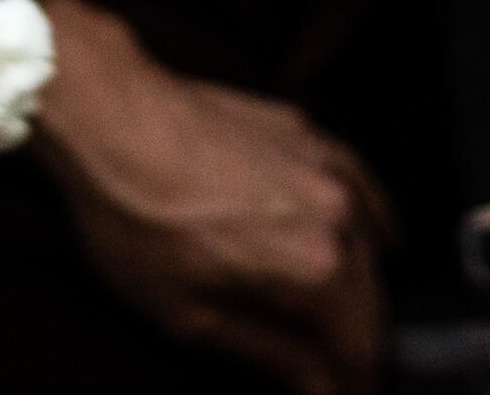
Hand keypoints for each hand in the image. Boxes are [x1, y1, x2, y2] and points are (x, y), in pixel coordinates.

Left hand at [36, 0, 388, 393]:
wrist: (112, 121)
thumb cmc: (136, 213)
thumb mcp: (189, 314)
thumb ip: (268, 353)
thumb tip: (318, 384)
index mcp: (312, 266)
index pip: (358, 343)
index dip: (352, 378)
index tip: (341, 391)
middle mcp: (337, 214)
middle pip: (369, 296)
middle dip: (356, 338)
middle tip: (336, 368)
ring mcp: (327, 168)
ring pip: (368, 242)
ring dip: (360, 284)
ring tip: (340, 318)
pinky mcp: (310, 136)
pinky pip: (361, 186)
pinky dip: (370, 219)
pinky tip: (378, 236)